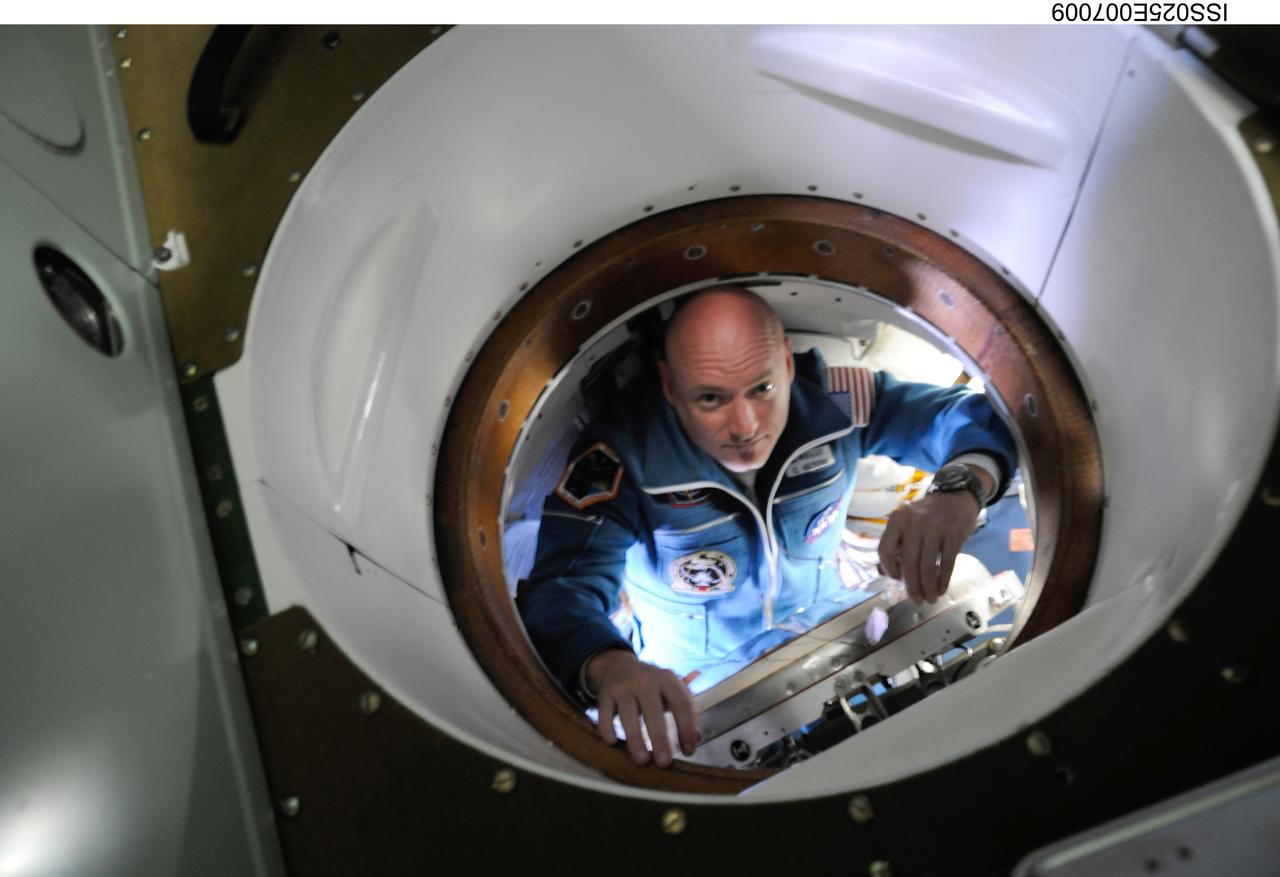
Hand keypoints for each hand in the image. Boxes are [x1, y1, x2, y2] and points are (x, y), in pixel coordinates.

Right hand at [586, 649, 698, 766]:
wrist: (618, 665)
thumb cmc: (652, 686)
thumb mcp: (670, 690)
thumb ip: (685, 712)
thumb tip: (694, 743)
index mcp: (667, 679)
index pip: (681, 704)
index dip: (687, 728)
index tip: (689, 751)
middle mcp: (645, 680)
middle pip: (653, 712)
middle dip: (660, 739)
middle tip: (665, 763)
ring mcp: (623, 686)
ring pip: (628, 715)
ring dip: (635, 740)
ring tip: (642, 760)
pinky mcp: (605, 694)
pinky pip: (604, 714)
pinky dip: (607, 728)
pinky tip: (612, 743)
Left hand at [878, 491, 980, 604]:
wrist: (957, 496)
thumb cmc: (928, 516)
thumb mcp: (907, 523)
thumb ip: (896, 545)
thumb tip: (884, 574)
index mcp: (897, 520)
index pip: (884, 549)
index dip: (889, 569)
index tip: (897, 580)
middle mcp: (913, 523)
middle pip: (907, 562)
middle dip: (912, 586)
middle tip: (917, 601)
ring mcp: (935, 528)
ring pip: (927, 566)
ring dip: (928, 587)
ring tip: (930, 599)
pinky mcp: (954, 534)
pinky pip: (947, 563)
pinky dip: (943, 580)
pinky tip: (942, 589)